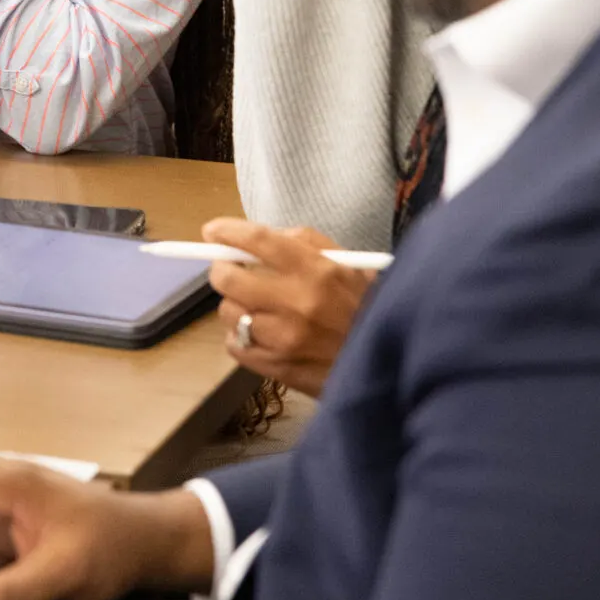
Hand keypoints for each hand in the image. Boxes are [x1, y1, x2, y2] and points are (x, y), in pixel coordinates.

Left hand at [201, 217, 373, 397]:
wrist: (387, 368)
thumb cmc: (367, 309)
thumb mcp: (351, 265)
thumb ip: (308, 243)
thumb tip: (263, 239)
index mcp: (317, 271)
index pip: (258, 241)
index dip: (228, 232)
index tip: (212, 231)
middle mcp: (296, 304)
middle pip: (229, 279)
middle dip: (223, 270)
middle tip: (231, 270)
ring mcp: (284, 340)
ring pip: (229, 313)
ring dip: (235, 305)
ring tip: (254, 306)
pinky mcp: (277, 369)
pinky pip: (235, 346)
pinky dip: (240, 337)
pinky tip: (258, 333)